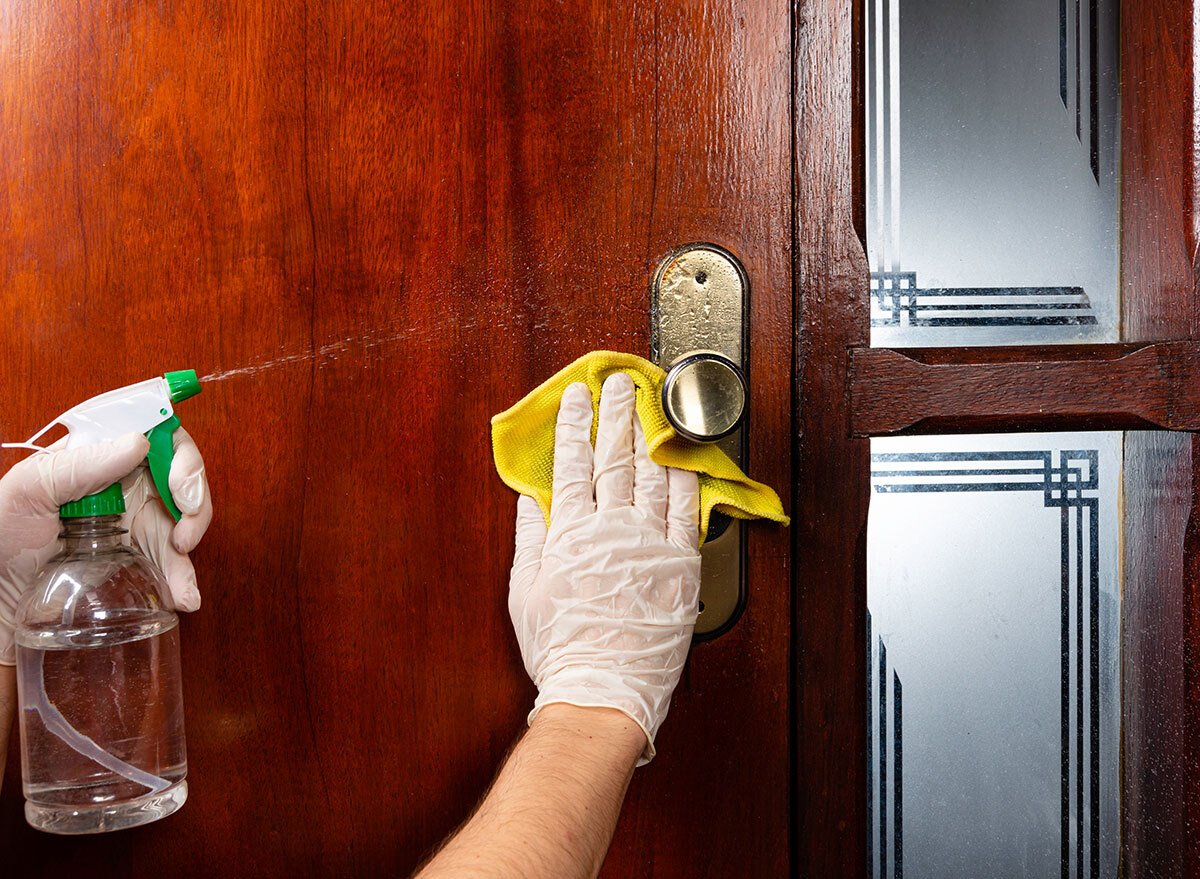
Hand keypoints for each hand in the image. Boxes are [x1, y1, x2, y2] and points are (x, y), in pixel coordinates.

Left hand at [0, 431, 212, 664]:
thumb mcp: (29, 490)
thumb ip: (80, 464)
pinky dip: (185, 580)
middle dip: (194, 499)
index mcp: (99, 458)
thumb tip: (138, 443)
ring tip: (180, 567)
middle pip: (181, 475)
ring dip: (193, 540)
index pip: (157, 435)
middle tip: (183, 530)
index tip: (178, 484)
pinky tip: (185, 595)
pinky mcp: (136, 559)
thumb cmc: (0, 537)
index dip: (179, 455)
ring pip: (184, 519)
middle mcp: (123, 486)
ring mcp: (132, 523)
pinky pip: (173, 563)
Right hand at [508, 372, 701, 762]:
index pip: (571, 465)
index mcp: (570, 534)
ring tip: (649, 405)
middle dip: (615, 415)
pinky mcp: (681, 563)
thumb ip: (531, 539)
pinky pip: (686, 510)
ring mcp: (650, 544)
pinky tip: (682, 455)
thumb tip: (530, 500)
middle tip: (618, 384)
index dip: (573, 425)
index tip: (576, 397)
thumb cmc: (561, 648)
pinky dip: (684, 478)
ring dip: (649, 435)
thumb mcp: (525, 593)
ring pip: (651, 475)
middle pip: (614, 458)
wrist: (604, 690)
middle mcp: (611, 530)